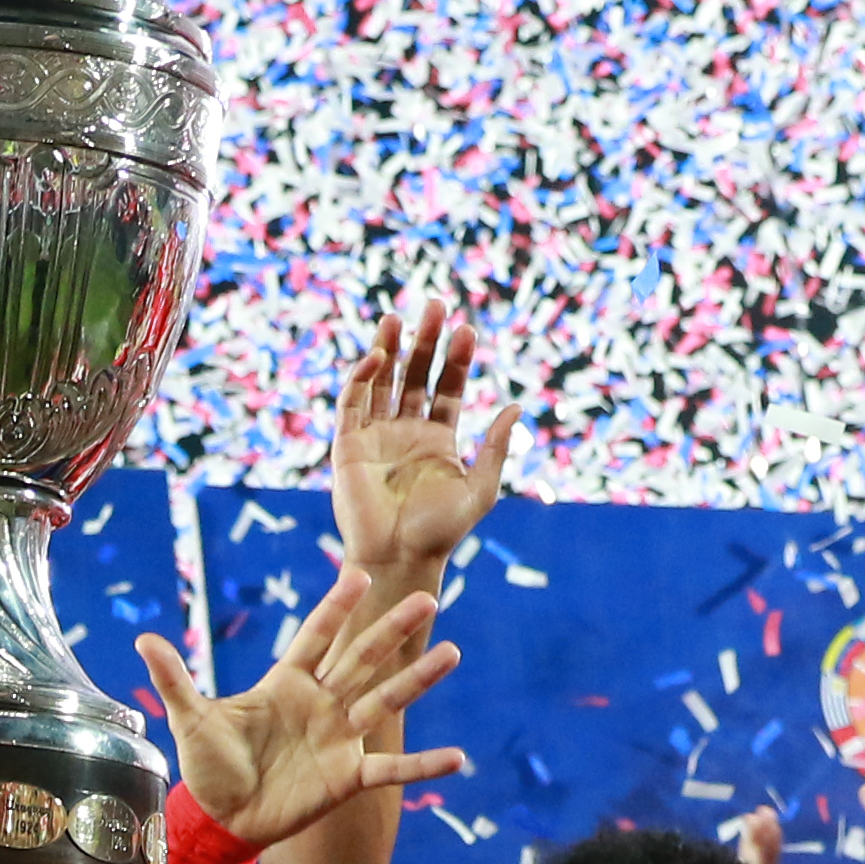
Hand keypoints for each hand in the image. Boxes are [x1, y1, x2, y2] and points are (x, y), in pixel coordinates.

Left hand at [133, 580, 459, 851]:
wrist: (221, 821)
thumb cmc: (208, 768)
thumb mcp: (190, 720)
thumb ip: (175, 679)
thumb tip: (142, 637)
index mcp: (286, 683)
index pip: (316, 636)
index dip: (335, 607)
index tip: (357, 574)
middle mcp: (320, 704)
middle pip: (361, 659)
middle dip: (391, 630)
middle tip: (426, 598)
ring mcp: (338, 739)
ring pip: (384, 701)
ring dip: (417, 680)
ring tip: (452, 654)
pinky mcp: (347, 776)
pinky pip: (391, 768)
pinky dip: (423, 765)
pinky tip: (458, 759)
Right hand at [330, 296, 513, 584]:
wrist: (398, 558)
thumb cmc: (441, 532)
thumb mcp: (481, 489)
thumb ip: (496, 448)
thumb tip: (517, 407)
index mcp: (438, 439)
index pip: (447, 388)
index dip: (456, 359)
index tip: (467, 331)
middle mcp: (406, 431)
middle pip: (415, 375)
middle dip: (424, 341)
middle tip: (435, 305)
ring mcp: (375, 436)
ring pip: (382, 381)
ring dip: (389, 349)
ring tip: (398, 317)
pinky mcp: (347, 446)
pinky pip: (352, 404)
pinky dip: (361, 378)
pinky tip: (376, 357)